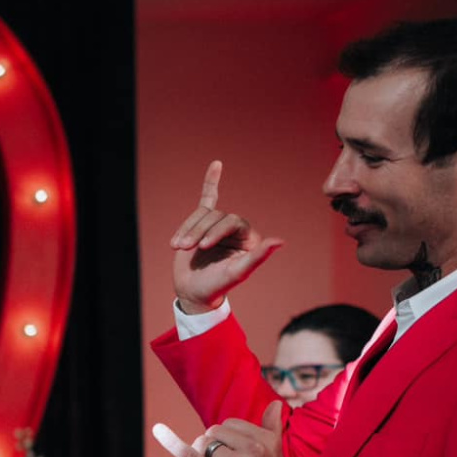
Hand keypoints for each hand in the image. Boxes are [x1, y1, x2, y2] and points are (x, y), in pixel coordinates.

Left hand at [152, 401, 288, 456]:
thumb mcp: (275, 456)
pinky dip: (172, 443)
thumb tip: (274, 403)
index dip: (224, 440)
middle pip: (214, 431)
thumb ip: (273, 428)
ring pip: (204, 443)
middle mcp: (254, 449)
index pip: (231, 424)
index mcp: (267, 441)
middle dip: (210, 447)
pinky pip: (190, 454)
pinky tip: (158, 430)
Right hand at [172, 161, 284, 313]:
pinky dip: (211, 182)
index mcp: (249, 238)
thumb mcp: (237, 272)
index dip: (217, 231)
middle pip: (216, 217)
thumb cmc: (217, 285)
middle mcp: (235, 230)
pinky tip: (216, 165)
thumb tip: (280, 241)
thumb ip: (258, 256)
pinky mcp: (202, 224)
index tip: (203, 246)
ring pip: (202, 215)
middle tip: (185, 248)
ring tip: (177, 246)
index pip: (233, 222)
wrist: (194, 292)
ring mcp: (217, 226)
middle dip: (199, 231)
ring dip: (188, 228)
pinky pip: (208, 198)